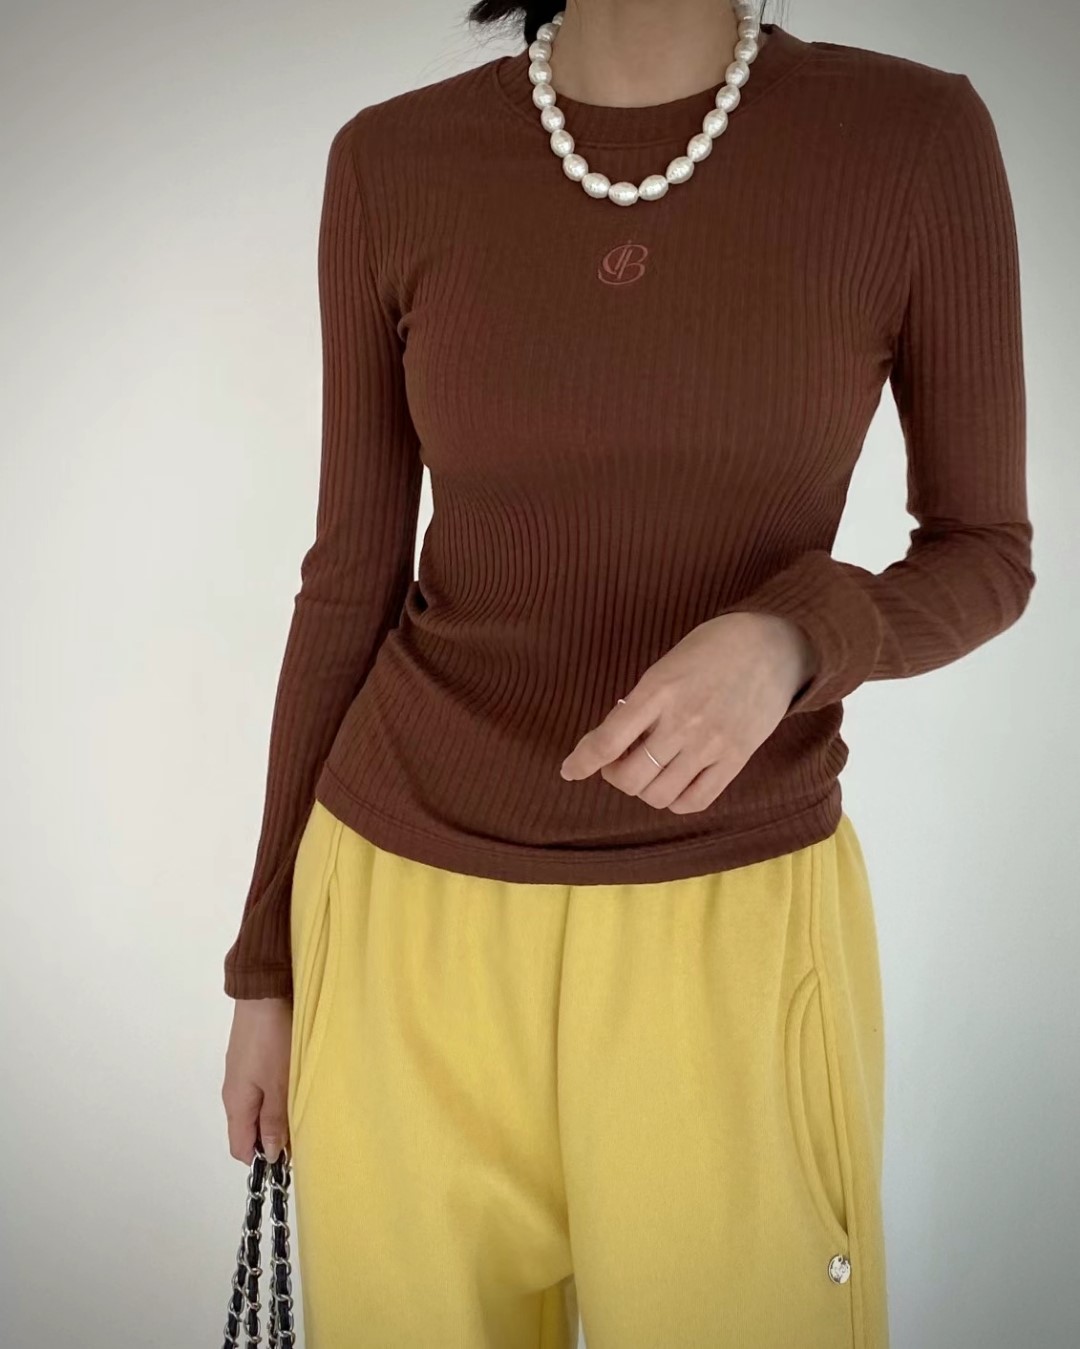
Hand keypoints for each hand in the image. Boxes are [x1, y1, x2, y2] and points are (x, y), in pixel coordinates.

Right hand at [221, 996, 291, 1165]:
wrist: (264, 994)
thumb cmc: (272, 1041)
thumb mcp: (279, 1084)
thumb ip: (274, 1120)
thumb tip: (268, 1154)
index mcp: (235, 1103)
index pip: (240, 1148)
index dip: (261, 1158)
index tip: (288, 1156)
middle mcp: (233, 1092)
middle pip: (248, 1129)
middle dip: (272, 1136)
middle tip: (301, 1129)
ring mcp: (241, 1073)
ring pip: (256, 1107)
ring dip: (276, 1113)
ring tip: (301, 1106)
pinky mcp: (251, 1058)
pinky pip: (260, 1088)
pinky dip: (275, 1093)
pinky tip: (294, 1085)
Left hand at [558, 612, 815, 813]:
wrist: (773, 645)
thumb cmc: (712, 648)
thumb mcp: (666, 665)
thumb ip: (640, 703)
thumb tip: (612, 743)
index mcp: (658, 691)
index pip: (607, 742)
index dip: (581, 762)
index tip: (569, 770)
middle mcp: (682, 722)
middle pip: (630, 778)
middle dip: (615, 776)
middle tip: (618, 762)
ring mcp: (711, 744)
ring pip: (659, 795)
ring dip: (644, 789)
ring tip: (649, 770)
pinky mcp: (736, 759)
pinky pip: (695, 801)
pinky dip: (675, 800)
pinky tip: (674, 783)